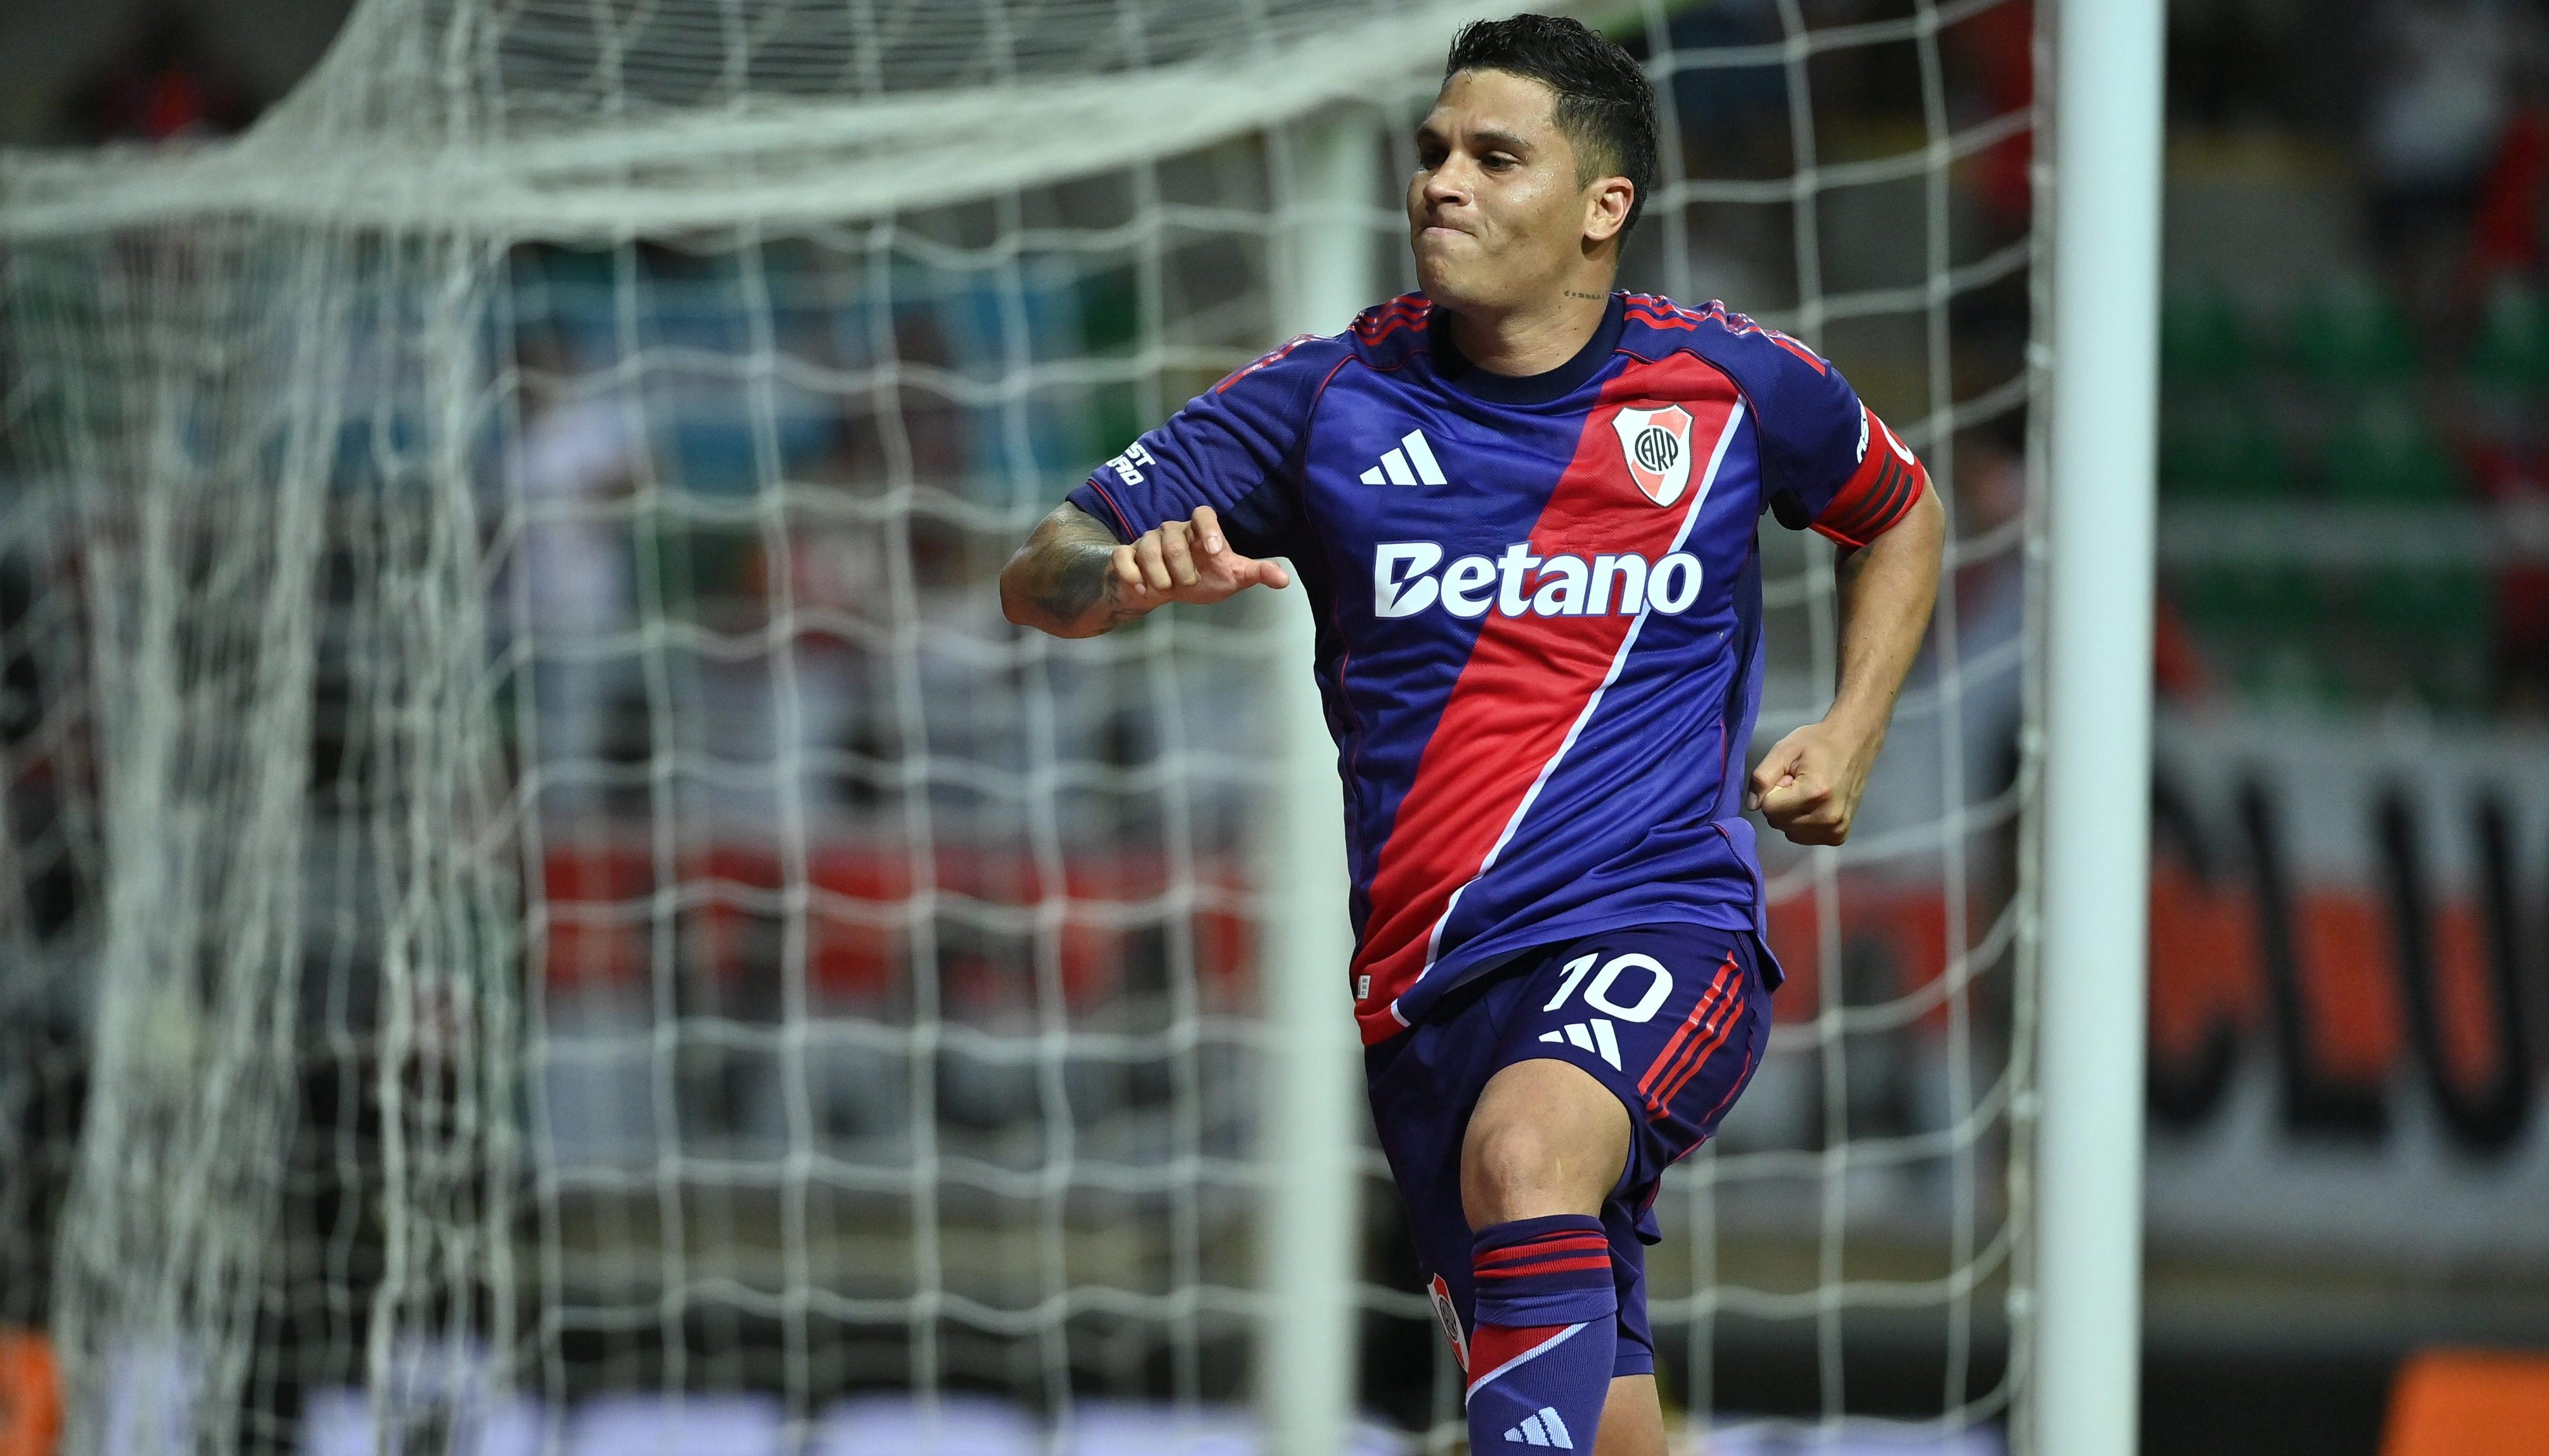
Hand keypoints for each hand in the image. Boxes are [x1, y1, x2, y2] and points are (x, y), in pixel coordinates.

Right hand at [1110, 505, 1290, 611]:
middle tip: (1187, 583)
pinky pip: (1123, 556)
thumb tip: (1284, 580)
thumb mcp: (1231, 577)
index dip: (1208, 528)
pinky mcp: (1127, 555)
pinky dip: (1131, 574)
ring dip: (1157, 572)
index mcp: (1199, 531)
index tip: (1214, 551)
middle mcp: (1173, 531)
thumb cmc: (1202, 577)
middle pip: (1172, 534)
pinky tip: (1143, 590)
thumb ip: (1255, 574)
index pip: (1202, 513)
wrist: (1166, 593)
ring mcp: (1147, 541)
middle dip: (1180, 564)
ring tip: (1166, 589)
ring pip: (1147, 545)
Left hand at [1748, 716, 1881, 846]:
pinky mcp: (1839, 836)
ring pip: (1789, 832)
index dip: (1773, 790)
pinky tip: (1816, 805)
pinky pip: (1804, 837)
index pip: (1768, 809)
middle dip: (1781, 803)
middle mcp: (1827, 817)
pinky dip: (1803, 823)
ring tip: (1808, 793)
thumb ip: (1762, 776)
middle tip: (1799, 783)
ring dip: (1791, 815)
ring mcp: (1835, 829)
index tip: (1789, 777)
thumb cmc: (1818, 743)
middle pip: (1778, 822)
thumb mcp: (1784, 749)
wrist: (1854, 744)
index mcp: (1814, 793)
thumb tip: (1752, 805)